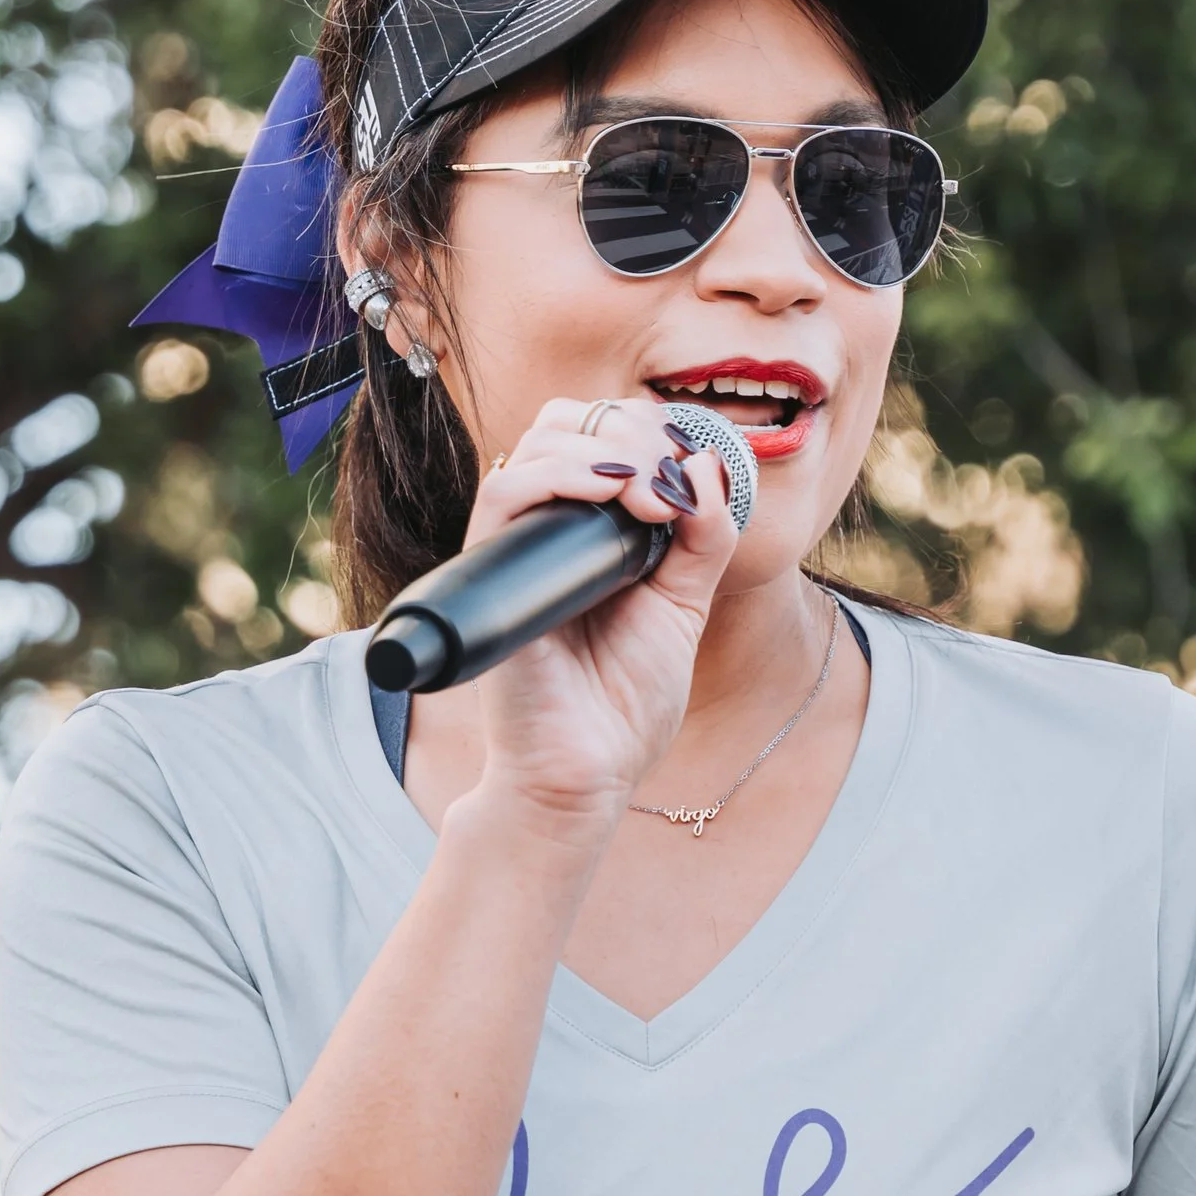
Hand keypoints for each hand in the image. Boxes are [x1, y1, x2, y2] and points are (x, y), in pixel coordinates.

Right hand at [456, 398, 740, 830]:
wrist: (586, 772)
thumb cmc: (624, 701)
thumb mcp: (685, 605)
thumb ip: (703, 538)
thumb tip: (706, 463)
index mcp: (587, 528)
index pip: (603, 434)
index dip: (652, 430)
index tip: (694, 471)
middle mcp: (546, 527)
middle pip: (569, 423)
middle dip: (632, 431)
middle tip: (671, 482)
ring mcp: (515, 545)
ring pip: (540, 443)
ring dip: (608, 448)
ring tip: (651, 496)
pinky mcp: (489, 571)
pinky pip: (506, 491)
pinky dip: (563, 474)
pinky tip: (612, 491)